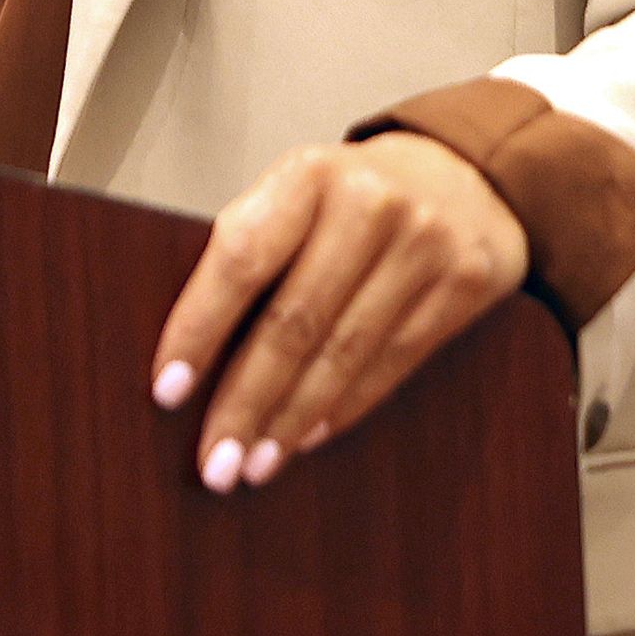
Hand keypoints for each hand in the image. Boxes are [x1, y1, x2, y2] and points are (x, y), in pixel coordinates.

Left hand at [150, 133, 528, 491]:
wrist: (465, 172)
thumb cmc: (351, 195)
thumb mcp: (297, 192)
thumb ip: (254, 249)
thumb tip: (191, 354)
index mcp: (309, 173)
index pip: (242, 259)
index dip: (199, 329)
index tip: (167, 389)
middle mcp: (370, 204)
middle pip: (294, 321)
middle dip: (246, 401)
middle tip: (213, 462)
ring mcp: (425, 244)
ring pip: (344, 352)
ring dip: (292, 419)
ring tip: (254, 463)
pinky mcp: (467, 283)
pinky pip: (395, 362)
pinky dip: (345, 407)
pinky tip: (308, 436)